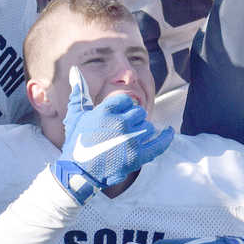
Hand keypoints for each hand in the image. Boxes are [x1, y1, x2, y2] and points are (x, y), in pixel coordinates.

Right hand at [51, 67, 172, 203]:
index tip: (117, 113)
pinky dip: (166, 138)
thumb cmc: (76, 142)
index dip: (123, 106)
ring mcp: (130, 140)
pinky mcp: (137, 157)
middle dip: (132, 120)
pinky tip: (168, 132)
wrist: (77, 173)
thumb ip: (80, 92)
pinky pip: (159, 144)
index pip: (126, 99)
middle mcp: (119, 123)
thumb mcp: (76, 115)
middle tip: (120, 130)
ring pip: (147, 127)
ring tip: (126, 140)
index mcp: (106, 111)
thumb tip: (75, 70)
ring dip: (140, 132)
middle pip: (138, 113)